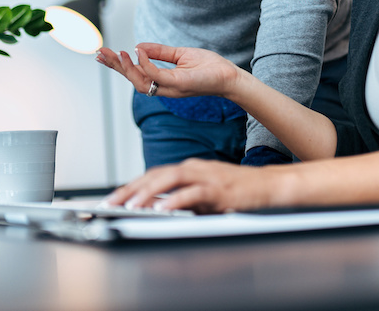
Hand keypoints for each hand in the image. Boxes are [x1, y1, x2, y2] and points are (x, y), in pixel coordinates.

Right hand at [95, 42, 243, 99]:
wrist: (229, 76)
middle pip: (133, 80)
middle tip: (99, 54)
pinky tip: (137, 53)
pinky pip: (156, 76)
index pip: (135, 74)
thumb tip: (139, 46)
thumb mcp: (181, 54)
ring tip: (116, 54)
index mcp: (162, 81)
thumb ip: (160, 52)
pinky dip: (145, 65)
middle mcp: (163, 87)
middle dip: (115, 67)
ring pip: (140, 82)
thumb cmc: (208, 66)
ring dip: (126, 68)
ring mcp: (170, 88)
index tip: (104, 54)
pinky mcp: (179, 84)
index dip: (118, 65)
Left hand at [104, 159, 282, 213]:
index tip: (113, 199)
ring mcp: (206, 176)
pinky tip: (164, 211)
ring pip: (170, 180)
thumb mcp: (203, 195)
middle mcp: (194, 168)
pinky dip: (177, 201)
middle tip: (111, 202)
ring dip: (149, 193)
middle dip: (131, 189)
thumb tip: (156, 209)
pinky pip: (193, 194)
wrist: (268, 187)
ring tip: (131, 206)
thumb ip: (181, 199)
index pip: (153, 175)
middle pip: (156, 175)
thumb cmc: (236, 191)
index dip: (131, 186)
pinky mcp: (218, 189)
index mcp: (189, 168)